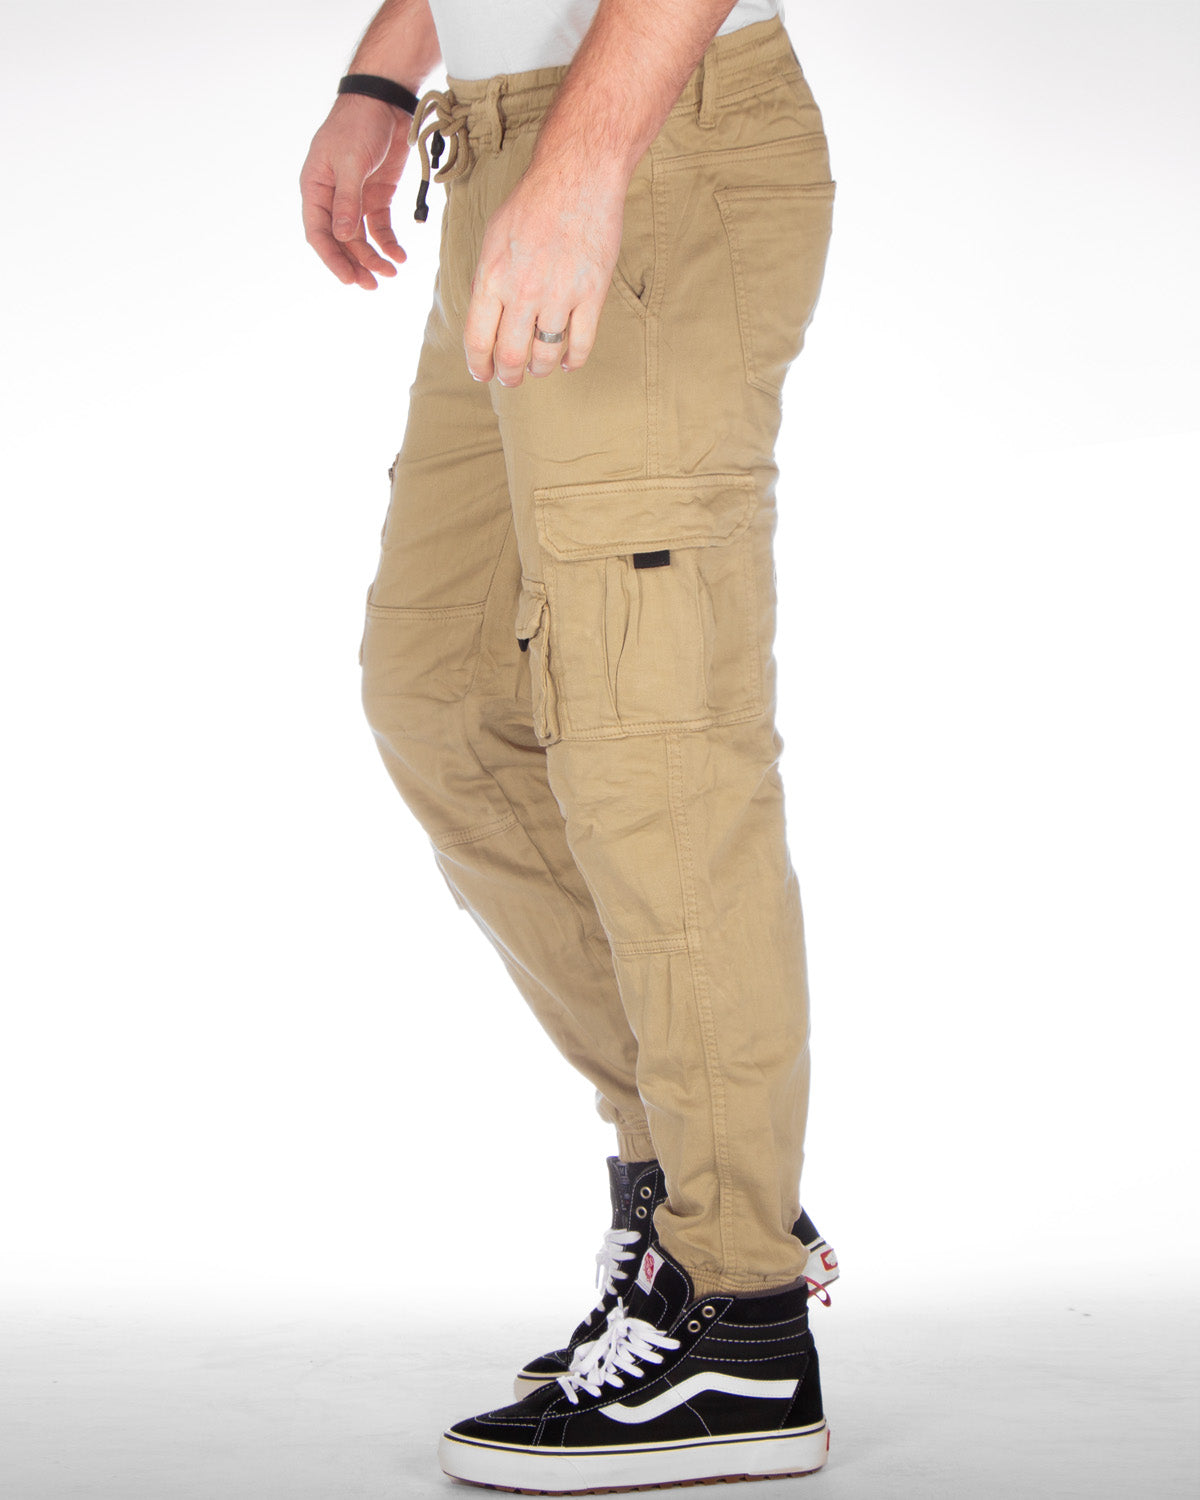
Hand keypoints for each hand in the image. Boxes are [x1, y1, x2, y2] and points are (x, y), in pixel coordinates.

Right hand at [300, 95, 411, 288]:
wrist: (384, 100)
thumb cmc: (358, 124)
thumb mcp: (350, 161)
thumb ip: (347, 200)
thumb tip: (344, 236)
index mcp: (315, 188)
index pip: (319, 233)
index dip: (333, 259)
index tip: (349, 279)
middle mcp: (332, 197)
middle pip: (340, 241)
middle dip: (356, 264)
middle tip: (373, 285)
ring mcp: (355, 198)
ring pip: (360, 239)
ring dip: (373, 258)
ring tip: (391, 273)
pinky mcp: (377, 195)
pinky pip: (379, 227)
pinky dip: (388, 243)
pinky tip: (399, 255)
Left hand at [463, 164, 628, 384]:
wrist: (577, 175)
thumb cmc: (533, 202)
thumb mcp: (493, 237)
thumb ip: (486, 278)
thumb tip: (482, 314)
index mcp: (492, 277)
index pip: (478, 339)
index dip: (478, 365)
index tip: (483, 373)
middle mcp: (523, 291)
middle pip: (511, 355)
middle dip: (508, 376)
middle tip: (511, 379)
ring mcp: (559, 294)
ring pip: (545, 354)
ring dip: (539, 369)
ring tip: (538, 368)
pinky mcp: (592, 294)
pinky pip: (581, 344)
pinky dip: (573, 360)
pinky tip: (567, 362)